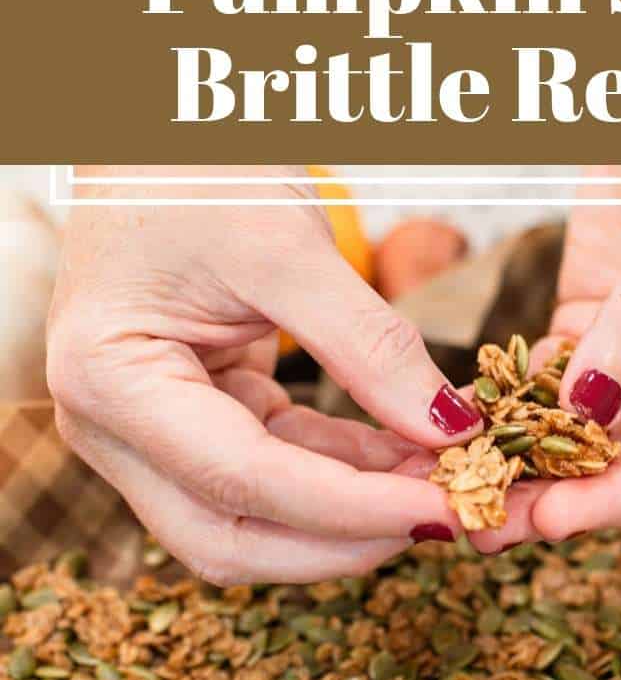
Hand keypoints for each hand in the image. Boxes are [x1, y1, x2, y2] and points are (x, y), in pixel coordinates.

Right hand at [47, 170, 480, 583]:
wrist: (155, 139)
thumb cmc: (195, 169)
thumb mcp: (286, 245)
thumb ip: (369, 344)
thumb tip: (451, 431)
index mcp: (111, 379)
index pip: (241, 480)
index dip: (352, 509)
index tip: (448, 508)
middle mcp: (113, 426)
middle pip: (232, 536)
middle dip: (346, 540)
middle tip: (449, 517)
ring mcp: (150, 431)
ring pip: (256, 518)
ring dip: (354, 512)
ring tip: (447, 482)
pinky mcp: (195, 420)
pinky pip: (276, 473)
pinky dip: (344, 472)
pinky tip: (414, 457)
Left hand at [471, 166, 620, 547]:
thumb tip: (589, 409)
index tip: (563, 518)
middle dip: (568, 494)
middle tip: (490, 524)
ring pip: (592, 438)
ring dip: (529, 469)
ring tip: (462, 498)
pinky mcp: (601, 336)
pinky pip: (551, 387)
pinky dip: (505, 413)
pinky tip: (455, 441)